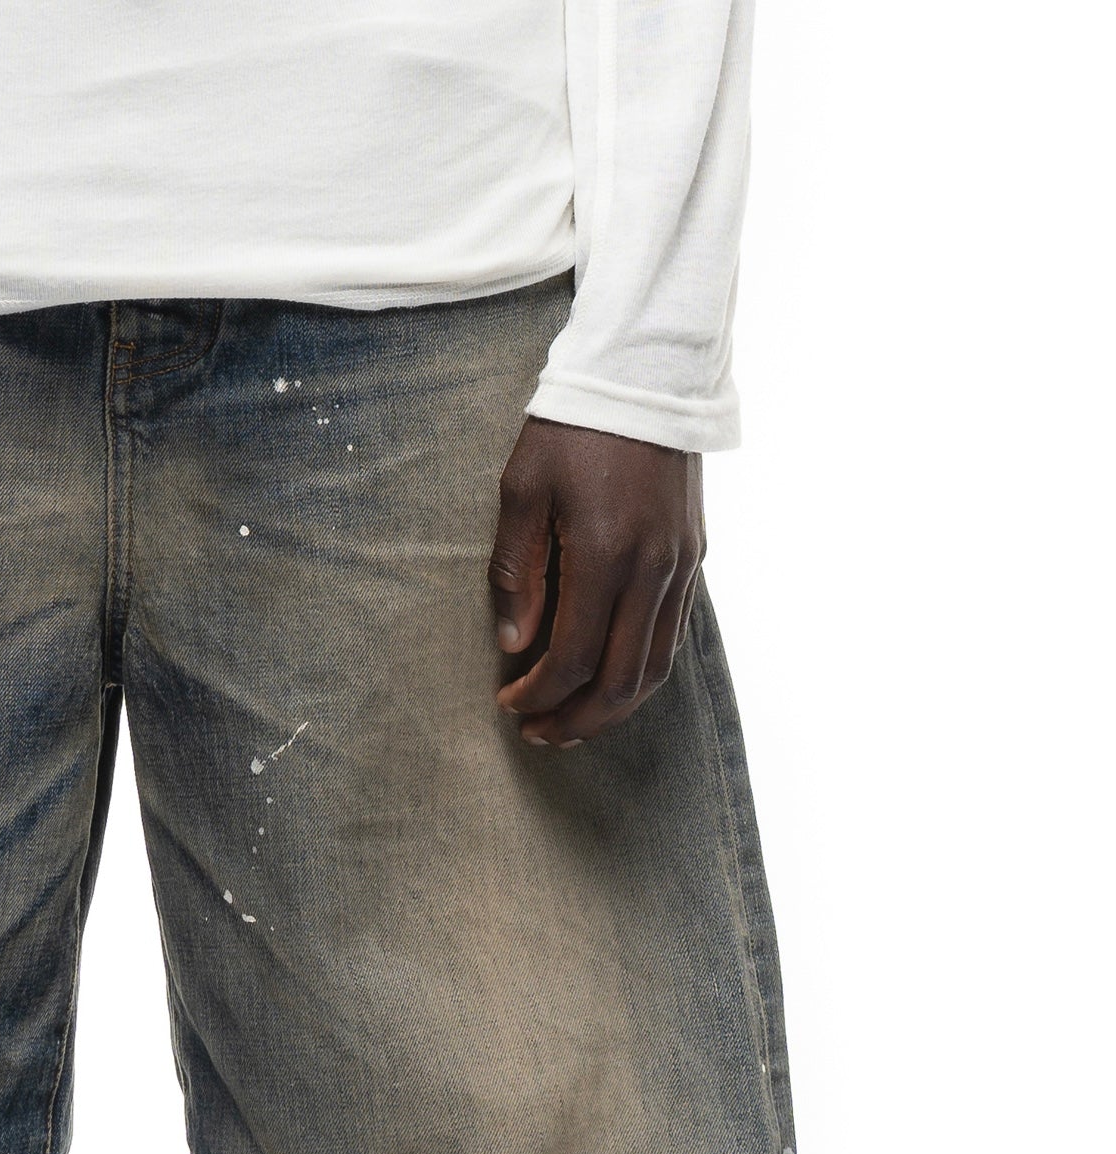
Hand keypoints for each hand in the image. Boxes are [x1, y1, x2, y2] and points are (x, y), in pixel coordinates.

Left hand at [489, 419, 703, 747]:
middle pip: (620, 682)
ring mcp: (680, 565)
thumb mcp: (523, 488)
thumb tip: (515, 643)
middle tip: (538, 734)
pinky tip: (609, 680)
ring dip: (613, 708)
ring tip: (572, 723)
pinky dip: (640, 672)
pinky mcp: (692, 555)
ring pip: (655, 668)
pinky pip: (672, 635)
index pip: (573, 659)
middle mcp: (652, 571)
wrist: (646, 372)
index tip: (508, 705)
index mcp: (605, 556)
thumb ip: (517, 571)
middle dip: (576, 719)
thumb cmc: (573, 426)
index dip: (538, 695)